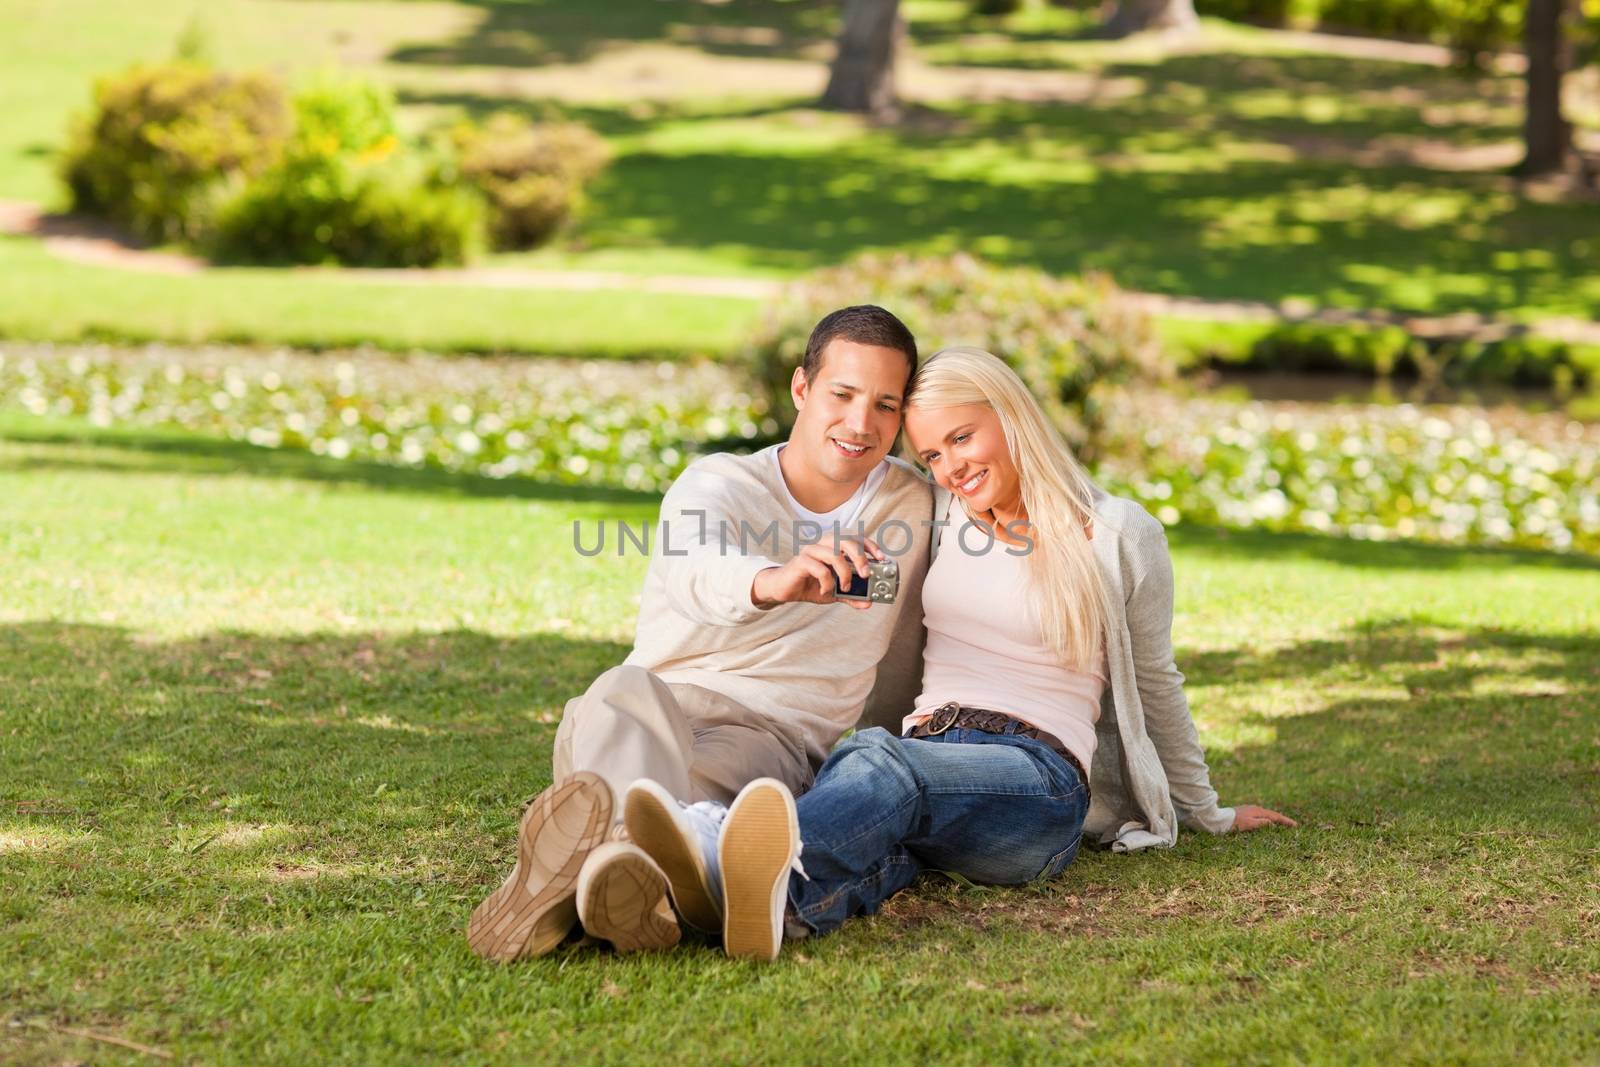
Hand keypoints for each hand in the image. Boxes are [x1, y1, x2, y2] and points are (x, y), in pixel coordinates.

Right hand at [751, 538, 883, 610]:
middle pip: (846, 540)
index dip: (870, 545)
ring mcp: (812, 551)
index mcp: (834, 547)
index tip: (882, 558)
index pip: (855, 538)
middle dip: (860, 557)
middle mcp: (823, 544)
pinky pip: (820, 569)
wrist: (783, 590)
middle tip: (866, 575)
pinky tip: (824, 591)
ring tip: (845, 587)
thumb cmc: (809, 585)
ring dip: (845, 573)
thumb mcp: (834, 593)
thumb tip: (869, 603)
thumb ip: (851, 596)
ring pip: (835, 554)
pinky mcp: (801, 561)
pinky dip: (827, 583)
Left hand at [1230, 805, 1296, 831]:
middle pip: (1272, 814)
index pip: (1275, 817)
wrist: (1219, 819)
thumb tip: (1272, 822)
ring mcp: (1250, 810)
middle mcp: (1255, 809)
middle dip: (1282, 820)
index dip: (1285, 821)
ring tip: (1282, 824)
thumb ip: (1262, 823)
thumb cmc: (1234, 823)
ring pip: (1266, 815)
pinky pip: (1260, 816)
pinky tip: (1266, 822)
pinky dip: (1267, 819)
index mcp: (1258, 811)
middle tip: (1292, 825)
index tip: (1295, 825)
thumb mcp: (1249, 824)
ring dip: (1274, 819)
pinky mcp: (1245, 813)